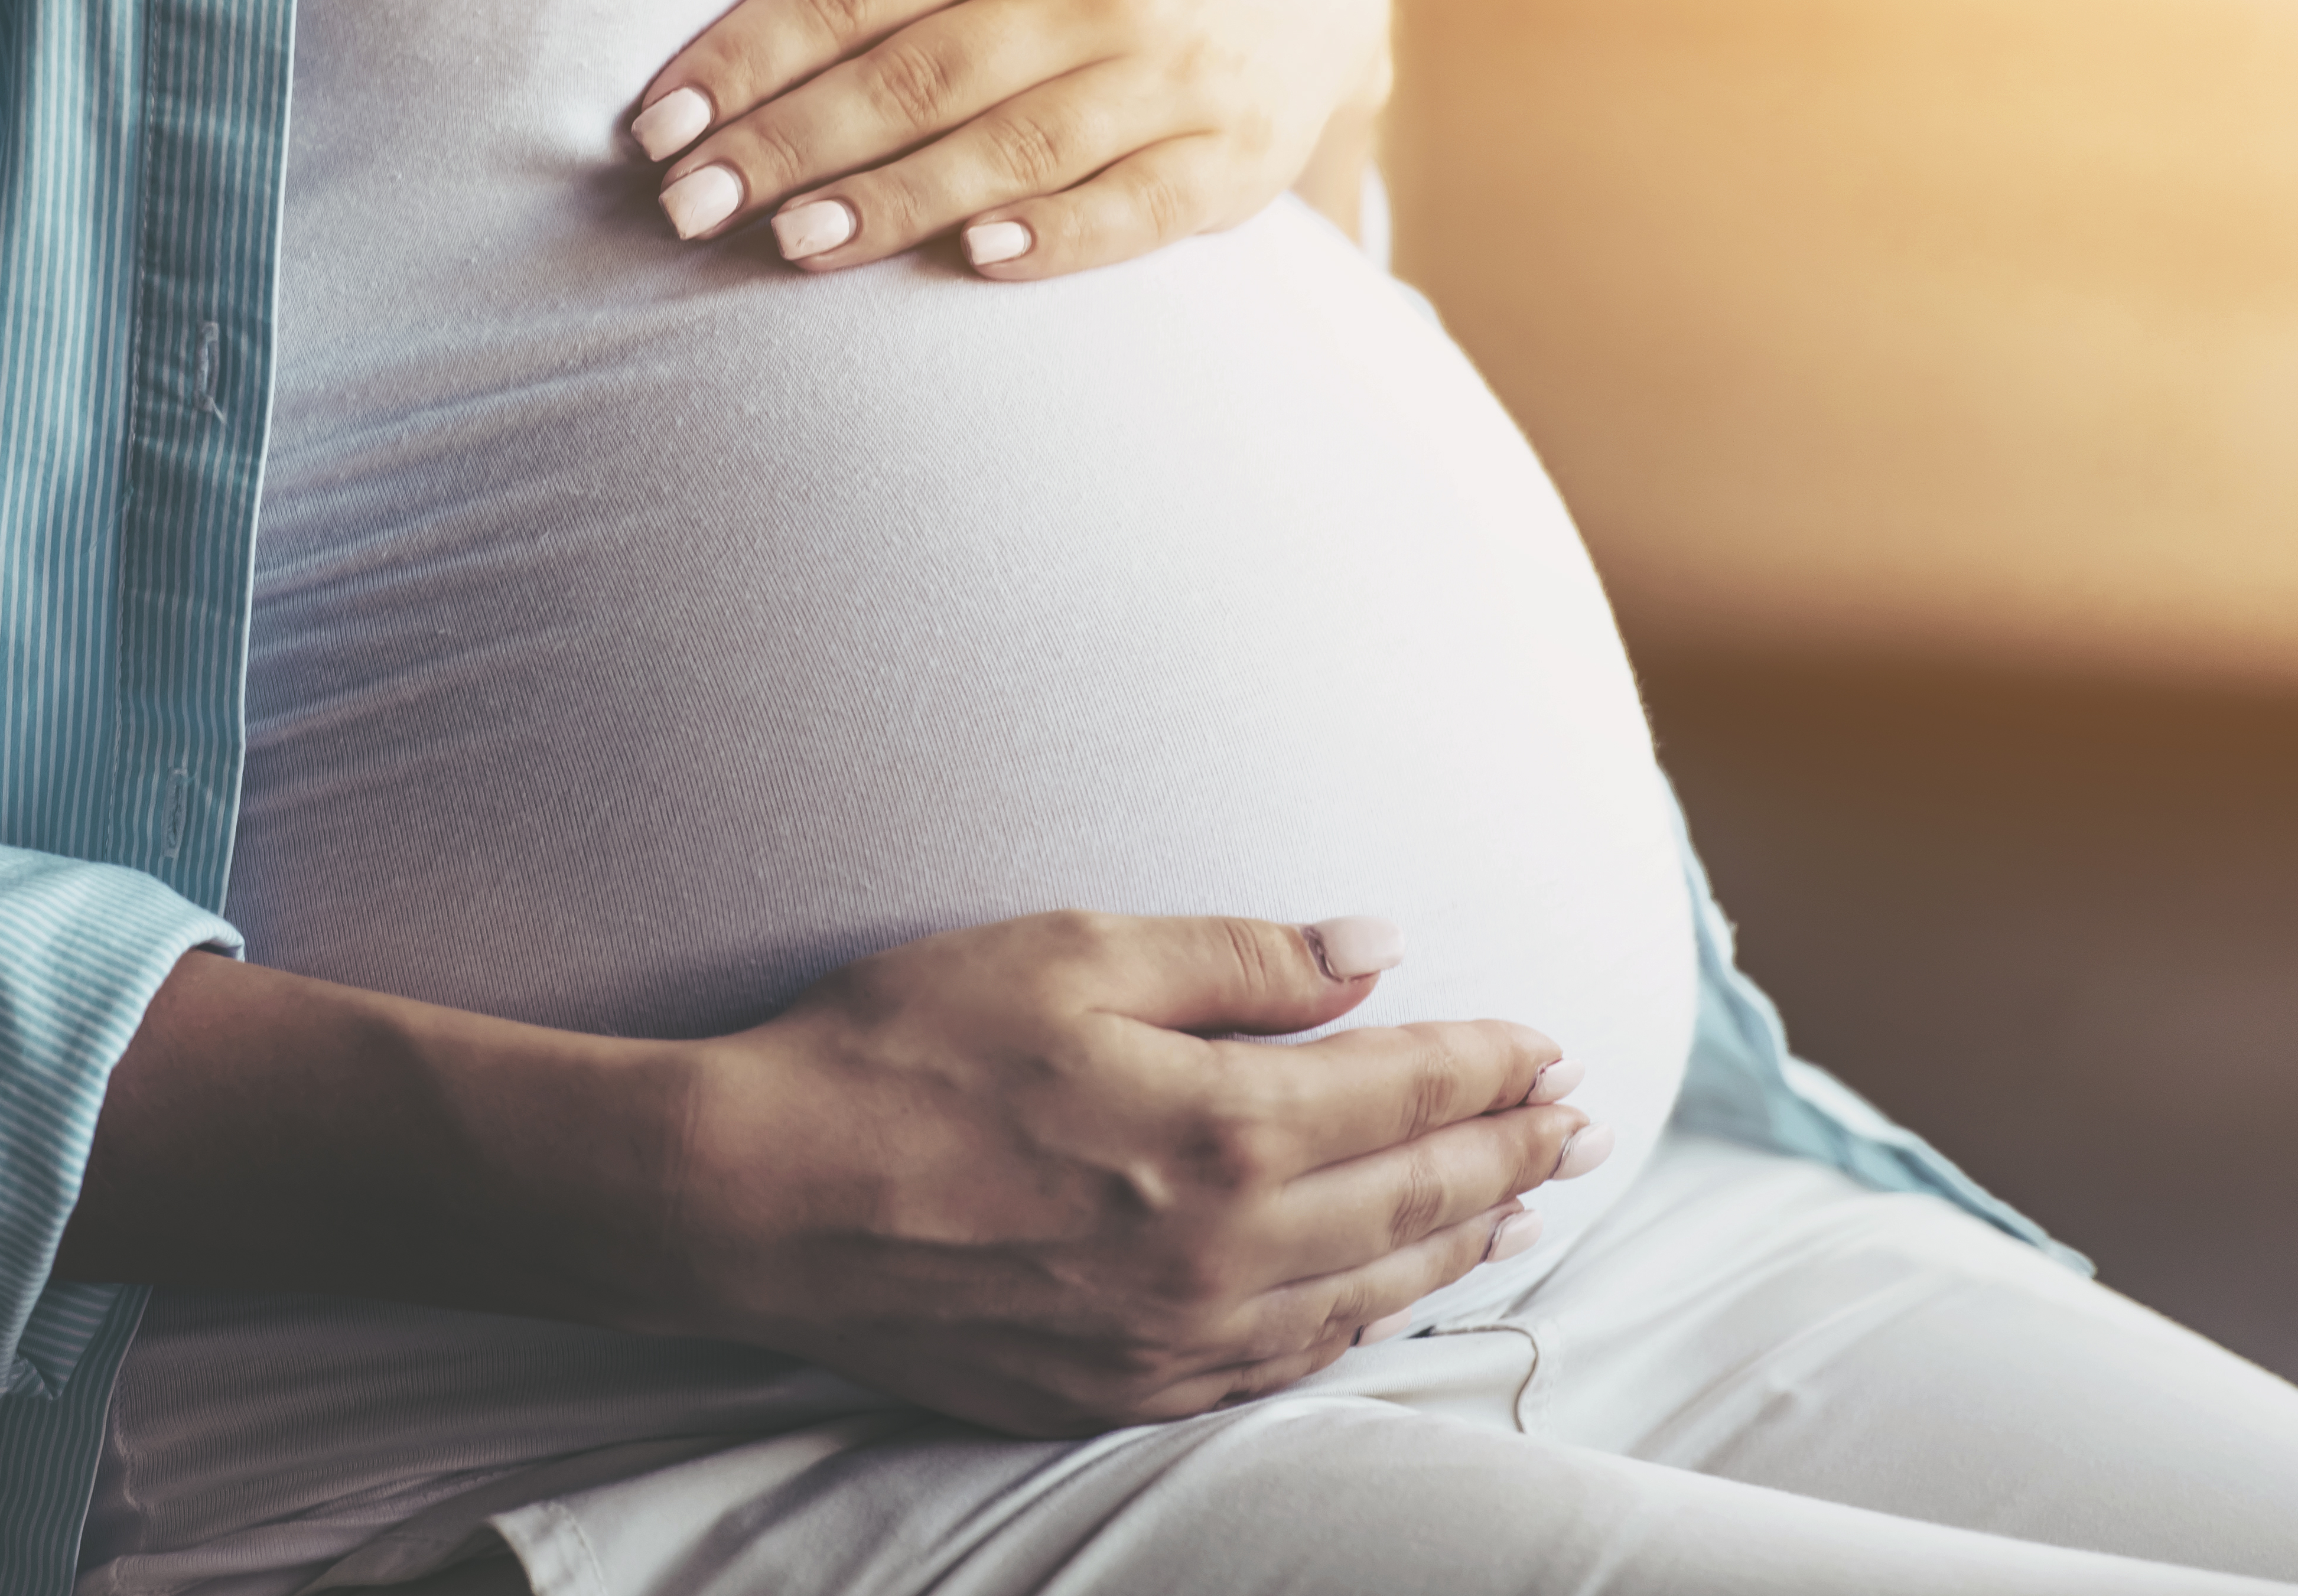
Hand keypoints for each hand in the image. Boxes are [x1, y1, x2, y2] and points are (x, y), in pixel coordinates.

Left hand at [630, 0, 1392, 277]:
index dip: (748, 55)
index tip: (661, 120)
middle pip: (917, 75)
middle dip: (788, 145)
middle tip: (686, 205)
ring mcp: (1172, 70)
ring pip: (1013, 146)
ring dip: (894, 201)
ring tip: (788, 244)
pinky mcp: (1228, 155)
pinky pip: (1134, 204)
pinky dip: (1057, 234)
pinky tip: (974, 259)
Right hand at [652, 911, 1592, 1434]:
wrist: (756, 1196)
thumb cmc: (898, 1052)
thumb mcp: (1069, 954)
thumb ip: (1239, 958)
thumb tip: (1376, 948)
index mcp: (1223, 1131)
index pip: (1407, 1093)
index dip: (1489, 1066)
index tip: (1549, 1045)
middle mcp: (1224, 1251)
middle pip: (1412, 1199)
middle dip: (1508, 1154)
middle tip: (1578, 1124)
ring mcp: (1173, 1336)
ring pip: (1365, 1295)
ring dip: (1457, 1246)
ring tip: (1519, 1210)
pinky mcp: (1115, 1387)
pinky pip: (1280, 1366)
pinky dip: (1357, 1325)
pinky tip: (1381, 1300)